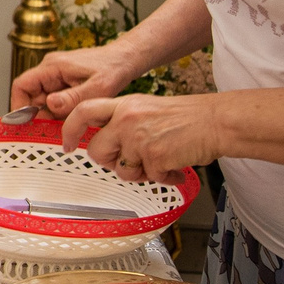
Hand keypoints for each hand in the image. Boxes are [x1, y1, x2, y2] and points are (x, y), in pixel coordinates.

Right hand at [10, 42, 139, 118]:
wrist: (127, 59)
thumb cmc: (114, 67)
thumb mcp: (97, 87)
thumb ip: (73, 98)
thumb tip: (49, 104)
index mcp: (53, 67)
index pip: (22, 85)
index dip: (18, 106)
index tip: (24, 124)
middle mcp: (51, 70)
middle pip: (32, 96)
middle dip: (39, 116)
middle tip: (50, 132)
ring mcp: (57, 76)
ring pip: (44, 101)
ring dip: (52, 116)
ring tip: (66, 127)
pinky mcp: (65, 83)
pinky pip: (56, 101)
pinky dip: (61, 113)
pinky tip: (73, 120)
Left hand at [62, 92, 221, 181]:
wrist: (216, 121)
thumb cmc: (187, 117)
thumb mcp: (146, 109)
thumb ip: (123, 122)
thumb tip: (107, 145)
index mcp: (124, 105)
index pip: (83, 111)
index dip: (69, 129)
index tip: (67, 144)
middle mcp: (127, 119)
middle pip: (97, 150)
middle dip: (109, 162)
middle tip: (127, 162)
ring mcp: (139, 138)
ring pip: (121, 169)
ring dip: (139, 172)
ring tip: (158, 162)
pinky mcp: (154, 156)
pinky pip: (148, 178)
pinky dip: (163, 177)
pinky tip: (174, 167)